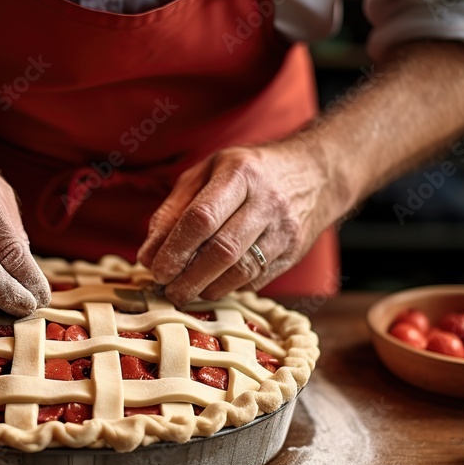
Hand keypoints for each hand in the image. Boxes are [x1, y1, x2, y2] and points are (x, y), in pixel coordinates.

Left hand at [137, 141, 343, 304]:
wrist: (316, 174)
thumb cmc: (248, 173)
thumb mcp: (206, 174)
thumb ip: (173, 210)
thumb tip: (148, 255)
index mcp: (240, 174)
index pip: (201, 218)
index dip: (175, 249)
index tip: (156, 269)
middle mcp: (267, 201)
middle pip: (222, 250)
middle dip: (189, 278)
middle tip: (168, 290)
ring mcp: (284, 230)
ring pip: (241, 272)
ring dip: (207, 288)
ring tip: (185, 291)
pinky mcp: (293, 254)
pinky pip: (256, 280)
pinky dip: (229, 288)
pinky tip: (212, 285)